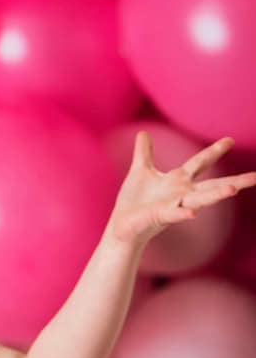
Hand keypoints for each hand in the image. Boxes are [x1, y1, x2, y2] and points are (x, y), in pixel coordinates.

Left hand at [108, 132, 255, 245]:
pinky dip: (183, 213)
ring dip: (216, 195)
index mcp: (178, 180)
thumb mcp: (140, 170)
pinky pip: (174, 214)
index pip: (200, 163)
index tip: (230, 139)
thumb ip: (144, 153)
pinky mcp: (160, 216)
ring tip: (233, 189)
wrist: (123, 224)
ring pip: (200, 199)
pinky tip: (192, 213)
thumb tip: (143, 133)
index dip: (215, 151)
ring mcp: (174, 205)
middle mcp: (181, 193)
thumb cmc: (134, 200)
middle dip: (234, 181)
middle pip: (212, 185)